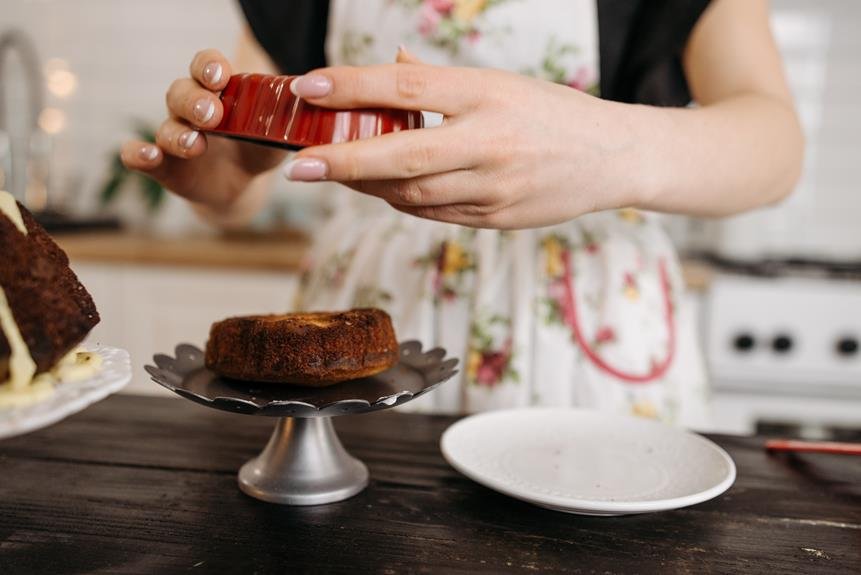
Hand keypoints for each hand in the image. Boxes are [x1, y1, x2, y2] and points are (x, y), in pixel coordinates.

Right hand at [120, 49, 285, 216]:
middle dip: (195, 101)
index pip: (206, 66)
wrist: (241, 185)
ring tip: (195, 143)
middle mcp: (190, 109)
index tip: (221, 76)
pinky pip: (140, 158)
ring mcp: (175, 136)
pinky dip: (138, 155)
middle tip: (213, 114)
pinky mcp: (165, 166)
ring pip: (166, 126)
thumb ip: (287, 121)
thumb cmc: (258, 149)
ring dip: (178, 133)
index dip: (209, 67)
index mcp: (217, 92)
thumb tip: (310, 106)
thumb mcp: (277, 135)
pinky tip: (147, 155)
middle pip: (181, 92)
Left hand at [282, 56, 651, 228]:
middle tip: (299, 167)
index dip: (352, 88)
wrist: (614, 158)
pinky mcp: (496, 219)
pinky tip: (383, 189)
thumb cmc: (551, 113)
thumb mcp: (501, 83)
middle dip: (342, 162)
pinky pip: (433, 213)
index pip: (406, 88)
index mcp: (487, 94)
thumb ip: (442, 82)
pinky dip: (400, 202)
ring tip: (336, 173)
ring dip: (366, 186)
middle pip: (400, 156)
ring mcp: (493, 187)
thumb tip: (392, 68)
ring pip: (410, 194)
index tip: (308, 89)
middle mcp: (488, 142)